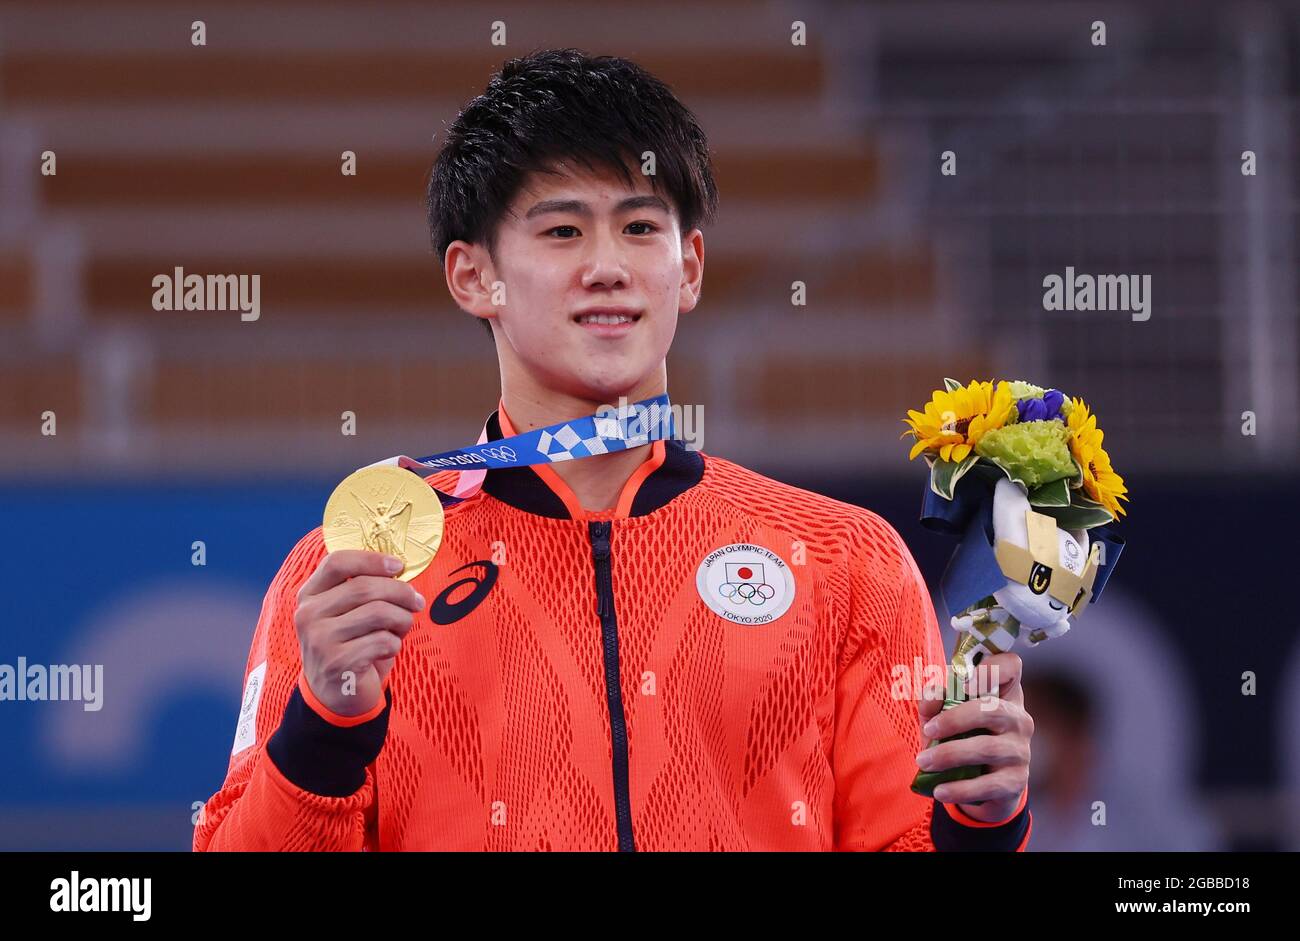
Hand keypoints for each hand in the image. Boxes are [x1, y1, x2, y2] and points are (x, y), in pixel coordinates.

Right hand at [293, 550, 423, 716]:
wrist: (337, 694)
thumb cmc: (351, 644)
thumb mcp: (349, 612)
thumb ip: (364, 588)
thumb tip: (401, 572)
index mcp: (310, 594)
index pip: (337, 562)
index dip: (372, 559)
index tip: (399, 566)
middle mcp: (308, 614)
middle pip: (364, 587)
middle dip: (401, 592)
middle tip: (417, 602)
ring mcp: (319, 639)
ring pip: (379, 613)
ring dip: (402, 620)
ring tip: (401, 628)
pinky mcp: (336, 663)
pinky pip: (383, 641)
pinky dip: (395, 645)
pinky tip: (387, 651)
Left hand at [915, 652, 1032, 821]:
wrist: (981, 787)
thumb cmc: (961, 739)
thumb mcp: (942, 717)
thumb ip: (934, 703)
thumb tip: (932, 696)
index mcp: (1003, 694)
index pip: (1012, 666)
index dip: (993, 667)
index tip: (964, 682)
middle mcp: (1018, 719)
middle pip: (993, 710)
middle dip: (955, 719)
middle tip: (927, 731)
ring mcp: (1020, 751)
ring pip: (987, 748)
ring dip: (949, 755)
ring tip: (923, 761)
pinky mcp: (1016, 781)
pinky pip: (988, 785)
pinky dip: (960, 788)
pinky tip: (940, 791)